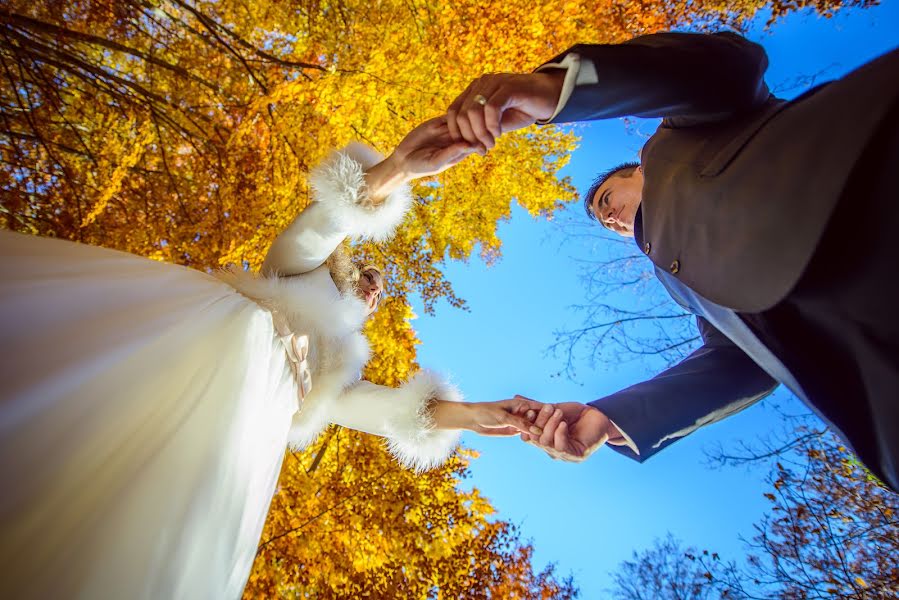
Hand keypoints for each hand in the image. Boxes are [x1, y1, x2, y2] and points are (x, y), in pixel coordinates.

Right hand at [390, 116, 479, 178]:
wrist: (403, 159)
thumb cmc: (421, 166)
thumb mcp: (436, 162)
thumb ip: (451, 153)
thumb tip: (469, 144)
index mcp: (461, 152)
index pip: (478, 141)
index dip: (482, 136)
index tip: (478, 134)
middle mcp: (457, 140)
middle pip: (474, 127)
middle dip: (475, 123)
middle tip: (469, 123)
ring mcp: (448, 130)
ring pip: (463, 118)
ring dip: (463, 116)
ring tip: (453, 122)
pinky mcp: (437, 122)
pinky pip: (450, 113)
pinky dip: (452, 112)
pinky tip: (446, 118)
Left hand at [431, 398, 546, 436]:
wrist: (473, 419)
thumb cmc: (487, 412)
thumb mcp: (505, 418)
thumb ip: (521, 424)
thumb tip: (537, 430)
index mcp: (522, 404)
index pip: (540, 408)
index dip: (550, 414)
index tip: (558, 422)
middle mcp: (522, 412)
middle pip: (539, 419)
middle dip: (545, 426)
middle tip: (553, 434)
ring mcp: (519, 422)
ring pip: (533, 428)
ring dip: (538, 433)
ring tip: (547, 440)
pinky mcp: (514, 430)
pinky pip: (526, 435)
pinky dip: (531, 438)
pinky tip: (537, 443)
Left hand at [446, 70, 565, 148]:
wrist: (549, 98)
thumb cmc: (522, 110)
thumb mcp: (497, 123)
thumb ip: (480, 128)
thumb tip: (465, 144)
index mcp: (474, 90)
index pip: (453, 112)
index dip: (456, 133)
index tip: (468, 148)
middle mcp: (481, 83)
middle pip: (461, 114)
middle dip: (469, 137)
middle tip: (482, 150)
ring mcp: (494, 82)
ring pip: (473, 112)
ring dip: (481, 134)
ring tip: (491, 144)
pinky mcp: (508, 86)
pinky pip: (491, 108)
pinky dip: (492, 126)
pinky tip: (499, 134)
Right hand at [515, 397, 618, 461]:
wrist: (598, 416)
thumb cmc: (575, 413)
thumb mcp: (552, 408)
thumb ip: (535, 406)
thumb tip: (516, 397)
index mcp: (544, 442)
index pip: (527, 437)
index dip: (526, 425)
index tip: (529, 410)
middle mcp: (552, 451)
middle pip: (536, 439)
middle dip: (541, 421)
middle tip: (549, 406)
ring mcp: (564, 456)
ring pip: (547, 443)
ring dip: (551, 425)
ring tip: (558, 412)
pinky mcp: (577, 456)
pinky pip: (561, 447)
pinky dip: (560, 434)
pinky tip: (563, 424)